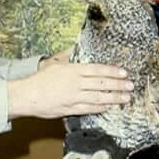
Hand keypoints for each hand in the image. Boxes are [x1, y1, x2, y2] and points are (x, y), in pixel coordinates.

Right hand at [7, 56, 131, 118]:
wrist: (28, 95)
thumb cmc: (39, 79)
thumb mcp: (54, 64)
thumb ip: (67, 57)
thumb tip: (73, 49)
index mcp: (72, 70)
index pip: (97, 69)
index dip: (112, 71)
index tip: (123, 72)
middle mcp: (75, 83)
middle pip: (101, 84)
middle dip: (118, 85)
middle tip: (130, 86)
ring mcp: (74, 97)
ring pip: (99, 97)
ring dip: (114, 97)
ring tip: (126, 98)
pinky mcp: (71, 108)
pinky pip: (89, 108)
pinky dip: (101, 107)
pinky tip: (109, 107)